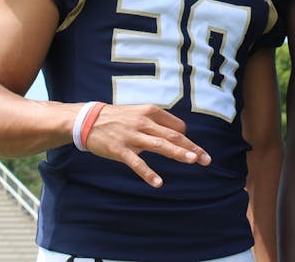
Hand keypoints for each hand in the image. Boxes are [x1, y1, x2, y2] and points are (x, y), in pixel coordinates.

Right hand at [85, 104, 210, 187]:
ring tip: (192, 161)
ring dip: (178, 153)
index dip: (186, 139)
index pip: (177, 126)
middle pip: (174, 136)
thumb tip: (180, 132)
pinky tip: (158, 183)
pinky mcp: (120, 150)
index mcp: (150, 112)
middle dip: (192, 148)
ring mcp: (132, 136)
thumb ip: (158, 121)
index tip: (193, 150)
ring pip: (160, 145)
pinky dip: (148, 173)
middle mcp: (144, 122)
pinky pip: (137, 163)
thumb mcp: (139, 112)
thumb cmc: (118, 118)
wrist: (88, 120)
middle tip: (206, 159)